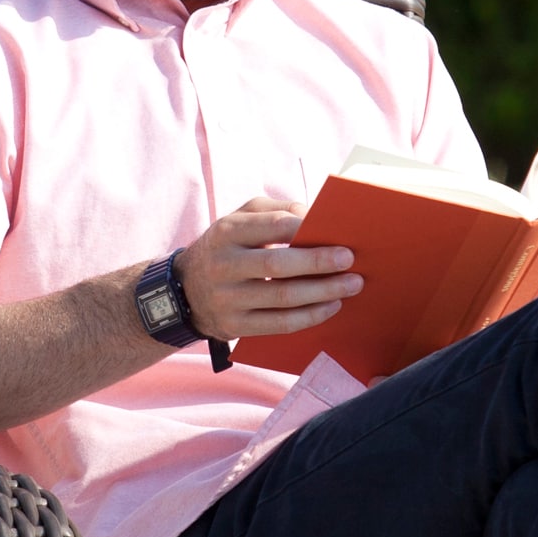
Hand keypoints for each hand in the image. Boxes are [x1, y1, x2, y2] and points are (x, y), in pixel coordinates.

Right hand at [176, 198, 362, 342]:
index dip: (306, 229)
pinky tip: (331, 306)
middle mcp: (224, 265)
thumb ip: (274, 211)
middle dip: (318, 262)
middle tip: (350, 260)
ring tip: (351, 285)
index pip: (272, 226)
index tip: (336, 232)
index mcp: (227, 231)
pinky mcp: (235, 325)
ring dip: (322, 292)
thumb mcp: (239, 218)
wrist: (186, 290)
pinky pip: (279, 324)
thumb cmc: (227, 247)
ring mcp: (227, 299)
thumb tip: (315, 216)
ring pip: (282, 297)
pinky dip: (310, 316)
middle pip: (277, 265)